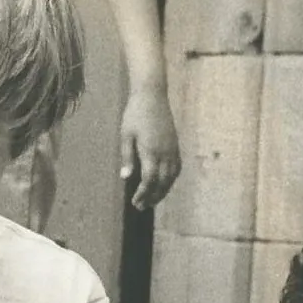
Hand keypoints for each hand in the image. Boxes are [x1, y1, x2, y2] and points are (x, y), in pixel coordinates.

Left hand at [119, 88, 180, 209]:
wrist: (152, 95)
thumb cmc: (134, 114)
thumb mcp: (126, 135)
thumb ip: (127, 157)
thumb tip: (125, 177)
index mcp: (151, 151)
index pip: (149, 180)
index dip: (143, 193)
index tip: (135, 202)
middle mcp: (165, 152)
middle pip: (162, 182)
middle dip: (153, 196)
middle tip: (142, 207)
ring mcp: (172, 148)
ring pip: (172, 177)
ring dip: (163, 191)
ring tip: (152, 200)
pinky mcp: (175, 144)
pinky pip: (177, 167)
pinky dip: (171, 179)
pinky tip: (164, 184)